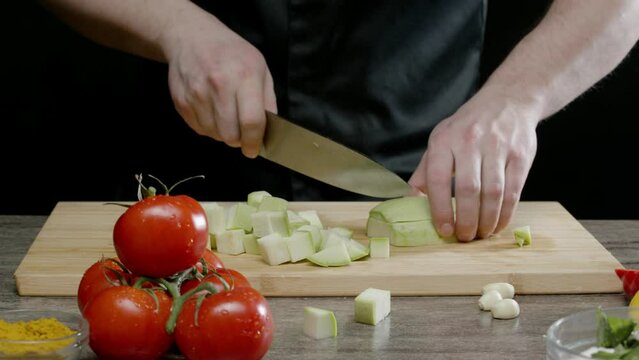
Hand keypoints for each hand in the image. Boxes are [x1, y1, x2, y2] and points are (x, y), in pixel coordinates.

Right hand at [163, 13, 276, 157]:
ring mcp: (197, 93)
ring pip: (214, 134)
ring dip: (223, 133)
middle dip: (238, 140)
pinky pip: (199, 129)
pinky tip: (212, 111)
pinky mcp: (181, 101)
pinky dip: (208, 127)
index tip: (254, 150)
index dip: (254, 142)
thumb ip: (267, 100)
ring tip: (226, 117)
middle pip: (230, 134)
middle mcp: (220, 85)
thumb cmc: (232, 54)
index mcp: (245, 76)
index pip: (251, 121)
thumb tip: (269, 131)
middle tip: (241, 134)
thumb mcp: (260, 68)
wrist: (192, 37)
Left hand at [409, 94, 538, 240]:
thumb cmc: (467, 127)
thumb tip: (409, 200)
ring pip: (493, 193)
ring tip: (481, 235)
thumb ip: (425, 171)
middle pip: (469, 190)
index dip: (440, 209)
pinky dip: (505, 213)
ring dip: (487, 221)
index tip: (444, 230)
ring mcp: (498, 147)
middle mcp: (470, 142)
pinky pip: (514, 191)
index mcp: (444, 140)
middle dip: (466, 220)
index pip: (437, 179)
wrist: (508, 101)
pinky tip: (497, 224)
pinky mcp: (521, 155)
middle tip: (464, 238)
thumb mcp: (440, 140)